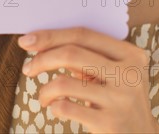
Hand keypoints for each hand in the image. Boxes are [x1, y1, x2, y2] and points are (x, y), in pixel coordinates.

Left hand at [18, 27, 158, 133]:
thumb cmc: (121, 99)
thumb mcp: (114, 73)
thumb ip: (88, 57)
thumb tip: (43, 45)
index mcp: (130, 54)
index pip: (83, 34)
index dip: (52, 35)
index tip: (28, 40)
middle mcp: (128, 73)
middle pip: (72, 54)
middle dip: (42, 59)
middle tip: (28, 68)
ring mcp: (120, 99)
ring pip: (64, 83)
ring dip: (45, 90)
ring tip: (44, 97)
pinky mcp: (110, 123)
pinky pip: (67, 108)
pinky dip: (55, 106)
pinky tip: (57, 108)